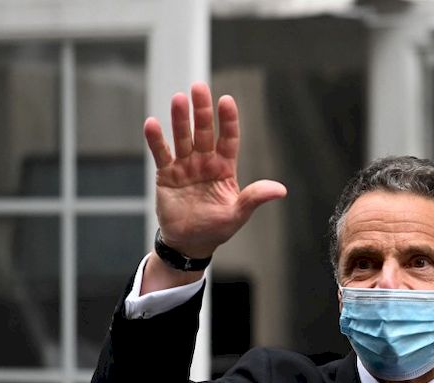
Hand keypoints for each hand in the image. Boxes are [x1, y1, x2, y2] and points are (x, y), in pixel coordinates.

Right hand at [144, 82, 287, 259]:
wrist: (189, 243)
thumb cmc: (216, 228)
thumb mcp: (238, 214)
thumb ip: (255, 197)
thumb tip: (281, 190)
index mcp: (224, 168)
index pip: (228, 139)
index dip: (228, 120)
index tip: (226, 101)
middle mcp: (205, 162)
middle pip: (204, 131)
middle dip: (202, 110)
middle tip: (198, 88)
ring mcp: (185, 166)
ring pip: (183, 138)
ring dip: (180, 120)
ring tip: (178, 99)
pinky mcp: (166, 174)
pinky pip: (162, 154)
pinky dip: (156, 140)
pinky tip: (152, 123)